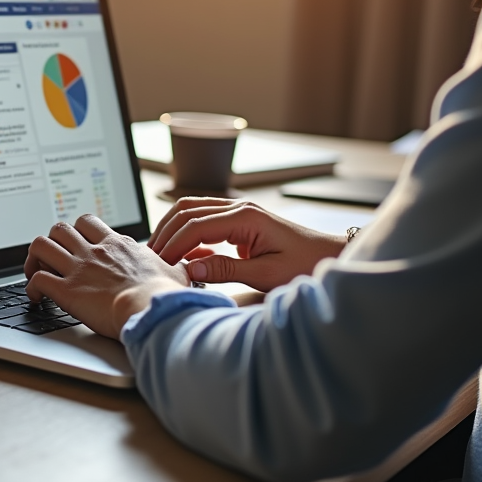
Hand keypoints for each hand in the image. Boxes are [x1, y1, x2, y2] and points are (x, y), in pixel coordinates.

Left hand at [24, 215, 188, 339]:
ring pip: (40, 246)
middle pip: (59, 227)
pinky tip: (36, 298)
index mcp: (117, 244)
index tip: (78, 245)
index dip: (78, 232)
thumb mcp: (176, 271)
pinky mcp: (66, 290)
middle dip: (51, 241)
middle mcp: (94, 251)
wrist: (152, 309)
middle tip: (51, 258)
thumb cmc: (166, 294)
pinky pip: (37, 280)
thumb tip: (187, 264)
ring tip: (35, 272)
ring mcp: (78, 268)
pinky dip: (31, 287)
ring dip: (34, 259)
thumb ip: (174, 264)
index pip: (88, 223)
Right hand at [148, 197, 345, 291]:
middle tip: (152, 257)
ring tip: (160, 253)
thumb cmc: (304, 265)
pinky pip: (204, 220)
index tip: (160, 264)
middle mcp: (238, 207)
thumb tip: (189, 267)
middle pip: (186, 210)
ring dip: (173, 229)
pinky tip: (183, 255)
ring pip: (192, 210)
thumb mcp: (266, 274)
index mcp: (245, 217)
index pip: (195, 226)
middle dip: (166, 232)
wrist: (329, 256)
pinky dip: (188, 234)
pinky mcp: (239, 221)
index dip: (174, 245)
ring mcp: (238, 211)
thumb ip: (225, 270)